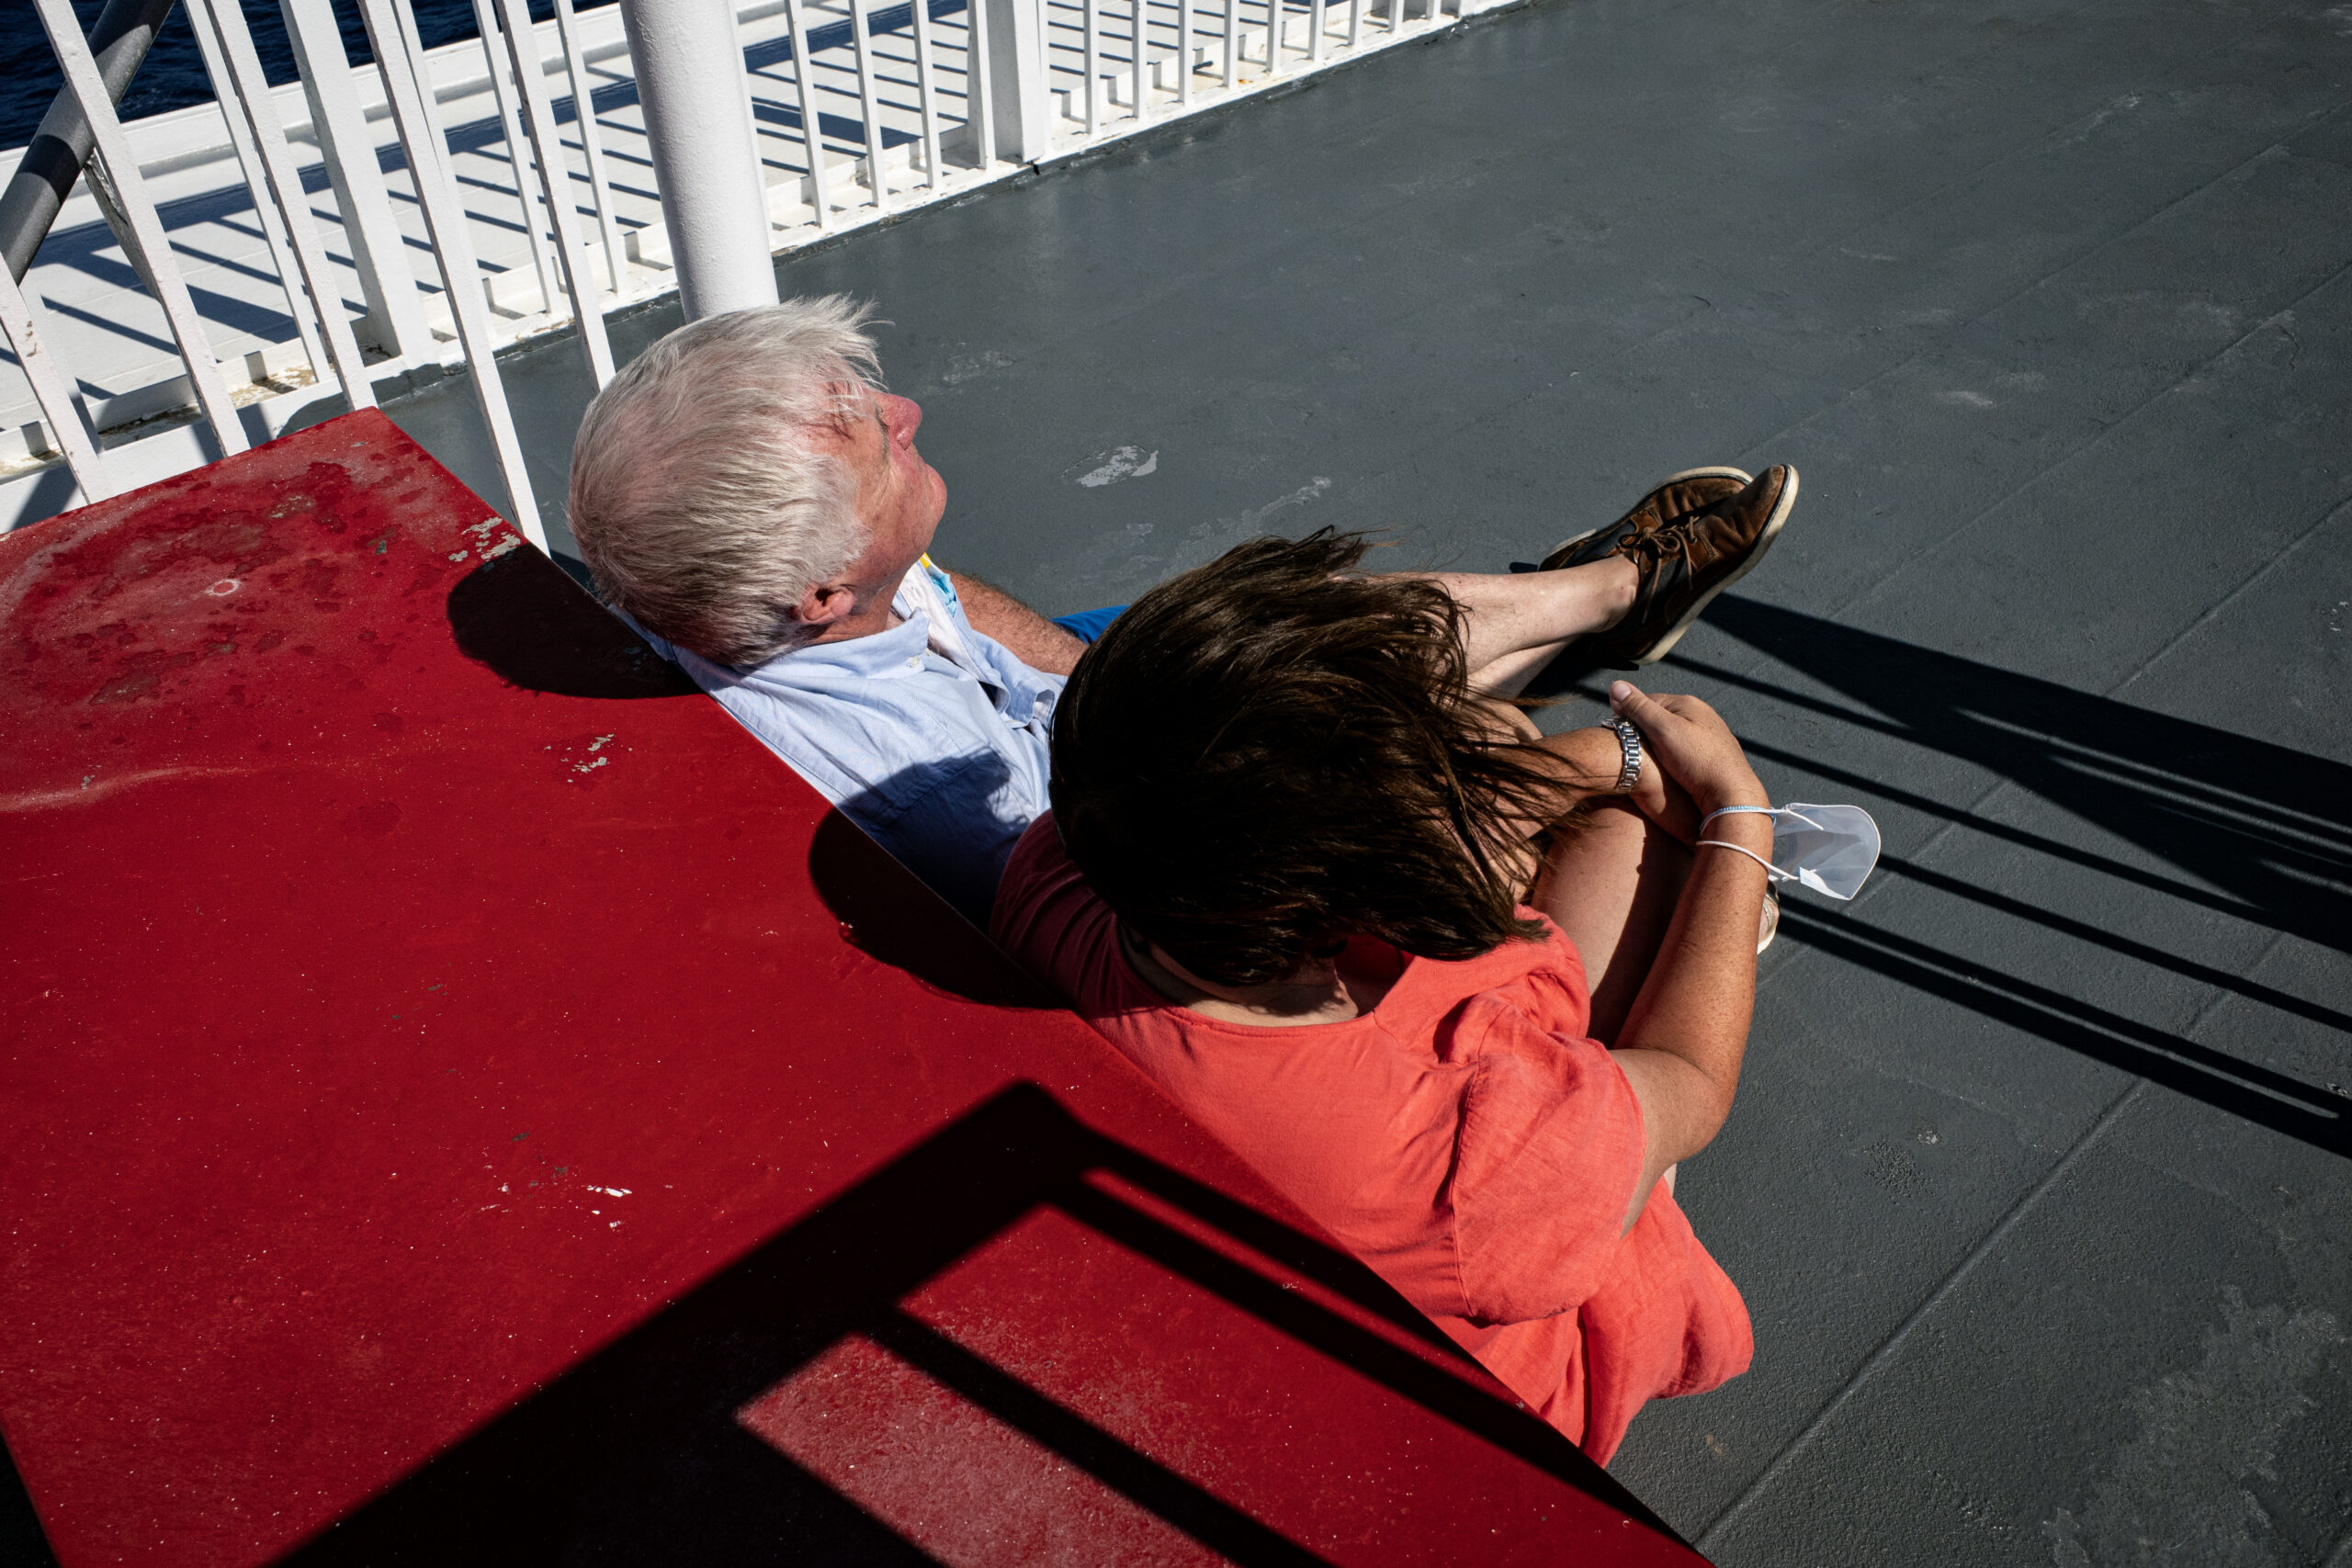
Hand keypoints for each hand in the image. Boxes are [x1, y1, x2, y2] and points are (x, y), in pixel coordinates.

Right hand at [1608, 681, 1766, 814]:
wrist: (1730, 794)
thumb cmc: (1697, 761)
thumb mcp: (1662, 730)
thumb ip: (1638, 708)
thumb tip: (1616, 685)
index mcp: (1687, 703)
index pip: (1645, 701)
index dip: (1629, 718)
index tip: (1620, 737)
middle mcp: (1701, 714)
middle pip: (1659, 718)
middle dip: (1644, 732)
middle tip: (1633, 752)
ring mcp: (1709, 734)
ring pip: (1671, 735)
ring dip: (1658, 745)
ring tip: (1651, 763)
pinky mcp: (1713, 754)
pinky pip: (1684, 749)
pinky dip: (1673, 757)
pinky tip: (1671, 770)